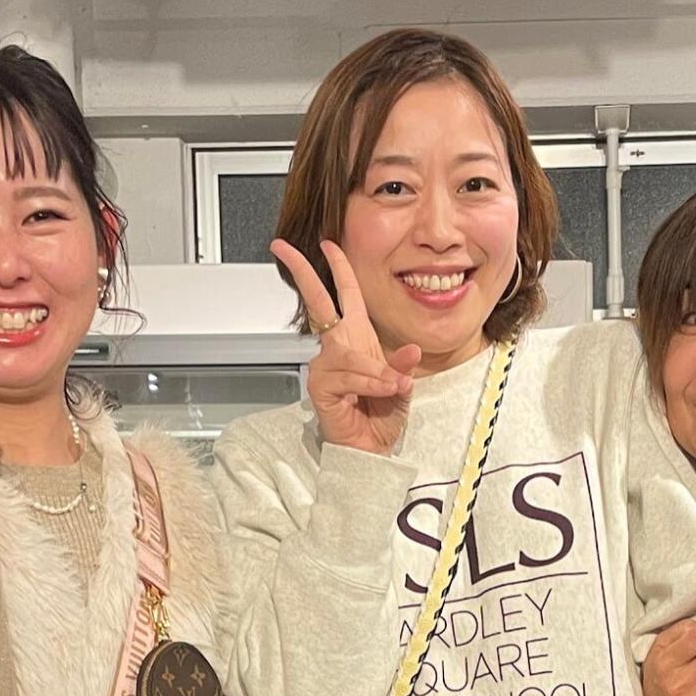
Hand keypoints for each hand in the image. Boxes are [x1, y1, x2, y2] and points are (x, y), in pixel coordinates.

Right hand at [273, 239, 420, 454]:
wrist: (370, 450)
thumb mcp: (401, 386)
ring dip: (376, 371)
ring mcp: (325, 366)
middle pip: (317, 303)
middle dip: (302, 272)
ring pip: (349, 354)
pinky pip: (347, 376)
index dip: (338, 269)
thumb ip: (402, 366)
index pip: (344, 297)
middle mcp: (337, 348)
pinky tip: (381, 392)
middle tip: (283, 247)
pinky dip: (369, 383)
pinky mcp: (320, 386)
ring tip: (394, 387)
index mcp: (357, 339)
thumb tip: (412, 350)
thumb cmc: (379, 417)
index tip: (328, 245)